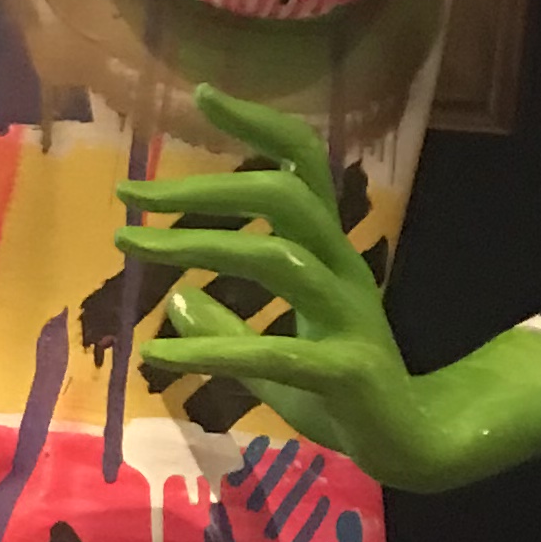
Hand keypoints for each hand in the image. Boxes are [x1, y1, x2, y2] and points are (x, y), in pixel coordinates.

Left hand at [118, 85, 540, 492]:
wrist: (411, 447)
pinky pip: (273, 351)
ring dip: (196, 245)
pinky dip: (210, 351)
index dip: (260, 124)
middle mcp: (342, 269)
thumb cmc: (341, 395)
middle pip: (285, 195)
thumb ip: (229, 329)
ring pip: (278, 256)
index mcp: (328, 253)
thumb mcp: (273, 358)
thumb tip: (180, 304)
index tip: (201, 95)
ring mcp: (349, 316)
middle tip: (129, 196)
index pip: (302, 165)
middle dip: (204, 186)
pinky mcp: (345, 370)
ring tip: (129, 248)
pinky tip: (157, 355)